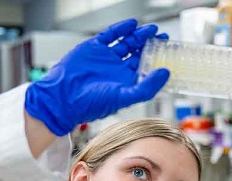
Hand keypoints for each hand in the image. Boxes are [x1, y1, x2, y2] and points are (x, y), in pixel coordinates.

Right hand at [25, 19, 169, 136]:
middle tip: (163, 36)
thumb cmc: (91, 104)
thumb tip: (166, 73)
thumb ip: (147, 86)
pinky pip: (110, 35)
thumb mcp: (124, 97)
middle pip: (138, 53)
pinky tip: (131, 25)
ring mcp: (106, 58)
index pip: (146, 68)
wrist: (63, 97)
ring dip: (138, 35)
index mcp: (126, 82)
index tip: (168, 51)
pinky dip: (120, 29)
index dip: (157, 59)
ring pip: (126, 43)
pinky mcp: (94, 47)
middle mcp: (117, 70)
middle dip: (150, 44)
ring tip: (151, 29)